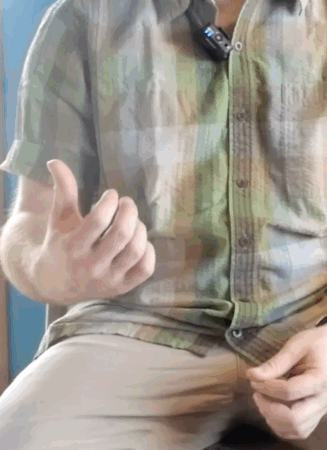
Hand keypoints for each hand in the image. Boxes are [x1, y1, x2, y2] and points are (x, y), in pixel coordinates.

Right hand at [30, 159, 155, 304]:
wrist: (53, 282)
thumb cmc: (60, 242)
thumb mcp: (59, 218)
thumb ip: (62, 190)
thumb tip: (56, 161)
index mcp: (72, 247)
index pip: (98, 221)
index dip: (110, 202)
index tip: (112, 194)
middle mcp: (90, 267)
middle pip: (121, 235)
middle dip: (130, 212)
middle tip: (127, 203)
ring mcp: (107, 280)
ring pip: (135, 250)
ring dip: (140, 229)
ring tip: (133, 220)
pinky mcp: (121, 288)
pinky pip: (145, 269)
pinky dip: (149, 251)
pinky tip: (140, 240)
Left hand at [246, 324, 326, 439]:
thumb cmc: (317, 342)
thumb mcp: (296, 345)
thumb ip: (275, 363)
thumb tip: (252, 376)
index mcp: (321, 379)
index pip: (289, 392)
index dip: (267, 387)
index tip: (254, 378)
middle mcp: (324, 399)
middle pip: (294, 418)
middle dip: (269, 409)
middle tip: (257, 394)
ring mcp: (322, 409)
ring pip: (296, 429)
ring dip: (274, 420)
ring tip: (264, 401)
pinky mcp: (318, 414)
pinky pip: (300, 431)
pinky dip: (283, 426)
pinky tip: (273, 411)